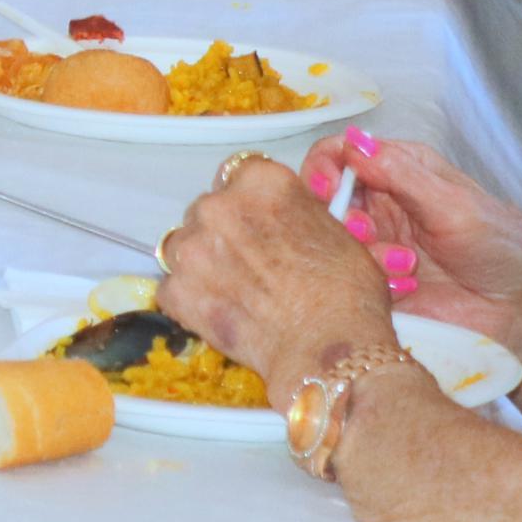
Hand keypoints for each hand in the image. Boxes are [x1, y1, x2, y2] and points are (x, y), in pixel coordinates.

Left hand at [155, 155, 401, 403]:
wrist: (330, 348)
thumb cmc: (348, 294)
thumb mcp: (336, 231)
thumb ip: (297, 214)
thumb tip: (286, 222)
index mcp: (262, 181)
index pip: (239, 173)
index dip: (249, 201)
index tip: (258, 222)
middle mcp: (220, 204)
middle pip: (209, 208)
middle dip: (224, 233)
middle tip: (249, 265)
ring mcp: (192, 247)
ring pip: (184, 246)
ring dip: (202, 263)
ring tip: (233, 293)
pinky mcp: (176, 290)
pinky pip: (173, 289)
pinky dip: (190, 301)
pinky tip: (220, 316)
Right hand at [298, 129, 521, 383]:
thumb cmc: (500, 246)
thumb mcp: (452, 203)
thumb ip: (400, 174)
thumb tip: (352, 144)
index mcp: (399, 170)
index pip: (340, 153)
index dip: (325, 166)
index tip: (328, 187)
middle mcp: (380, 205)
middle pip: (325, 197)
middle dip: (337, 214)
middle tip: (364, 232)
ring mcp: (375, 246)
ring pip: (335, 239)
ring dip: (364, 251)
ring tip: (407, 265)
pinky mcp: (375, 284)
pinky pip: (350, 277)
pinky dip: (375, 280)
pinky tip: (409, 287)